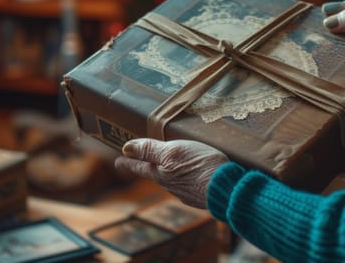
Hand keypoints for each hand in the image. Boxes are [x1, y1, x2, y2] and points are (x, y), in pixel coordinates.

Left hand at [114, 138, 228, 208]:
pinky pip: (187, 186)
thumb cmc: (200, 166)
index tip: (118, 161)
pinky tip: (192, 176)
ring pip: (171, 181)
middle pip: (154, 174)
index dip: (128, 162)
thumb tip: (126, 148)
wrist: (226, 188)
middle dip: (147, 167)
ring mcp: (185, 193)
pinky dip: (185, 179)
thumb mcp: (173, 151)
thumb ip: (150, 150)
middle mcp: (169, 185)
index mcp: (160, 173)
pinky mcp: (199, 196)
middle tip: (139, 162)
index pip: (139, 166)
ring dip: (167, 174)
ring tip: (168, 167)